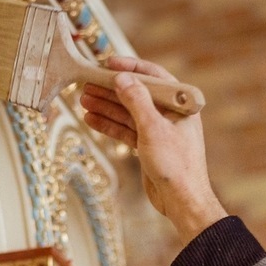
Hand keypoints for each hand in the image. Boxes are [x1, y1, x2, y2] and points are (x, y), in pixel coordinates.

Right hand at [81, 56, 227, 243]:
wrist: (182, 201)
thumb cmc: (176, 166)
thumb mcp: (154, 129)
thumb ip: (137, 101)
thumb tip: (122, 78)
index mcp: (180, 104)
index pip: (154, 76)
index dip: (131, 68)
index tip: (108, 63)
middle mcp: (170, 114)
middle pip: (137, 94)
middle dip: (112, 88)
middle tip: (88, 81)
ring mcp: (159, 130)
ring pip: (128, 112)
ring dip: (106, 106)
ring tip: (83, 98)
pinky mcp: (149, 146)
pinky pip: (126, 130)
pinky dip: (109, 125)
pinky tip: (91, 119)